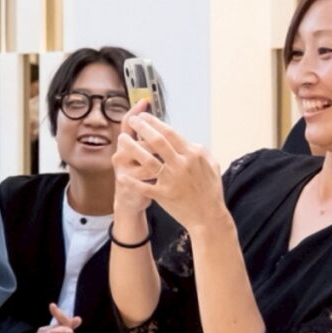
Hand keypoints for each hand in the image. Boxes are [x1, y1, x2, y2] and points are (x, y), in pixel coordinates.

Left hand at [115, 114, 223, 229]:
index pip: (170, 133)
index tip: (143, 116)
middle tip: (132, 120)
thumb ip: (200, 151)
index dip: (154, 122)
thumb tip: (188, 140)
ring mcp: (171, 180)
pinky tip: (119, 175)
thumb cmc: (210, 191)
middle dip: (142, 128)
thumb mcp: (212, 165)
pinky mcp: (164, 195)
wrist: (209, 216)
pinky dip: (131, 181)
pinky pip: (143, 186)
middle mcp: (181, 165)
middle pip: (157, 141)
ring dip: (132, 147)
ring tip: (122, 138)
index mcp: (193, 155)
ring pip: (147, 160)